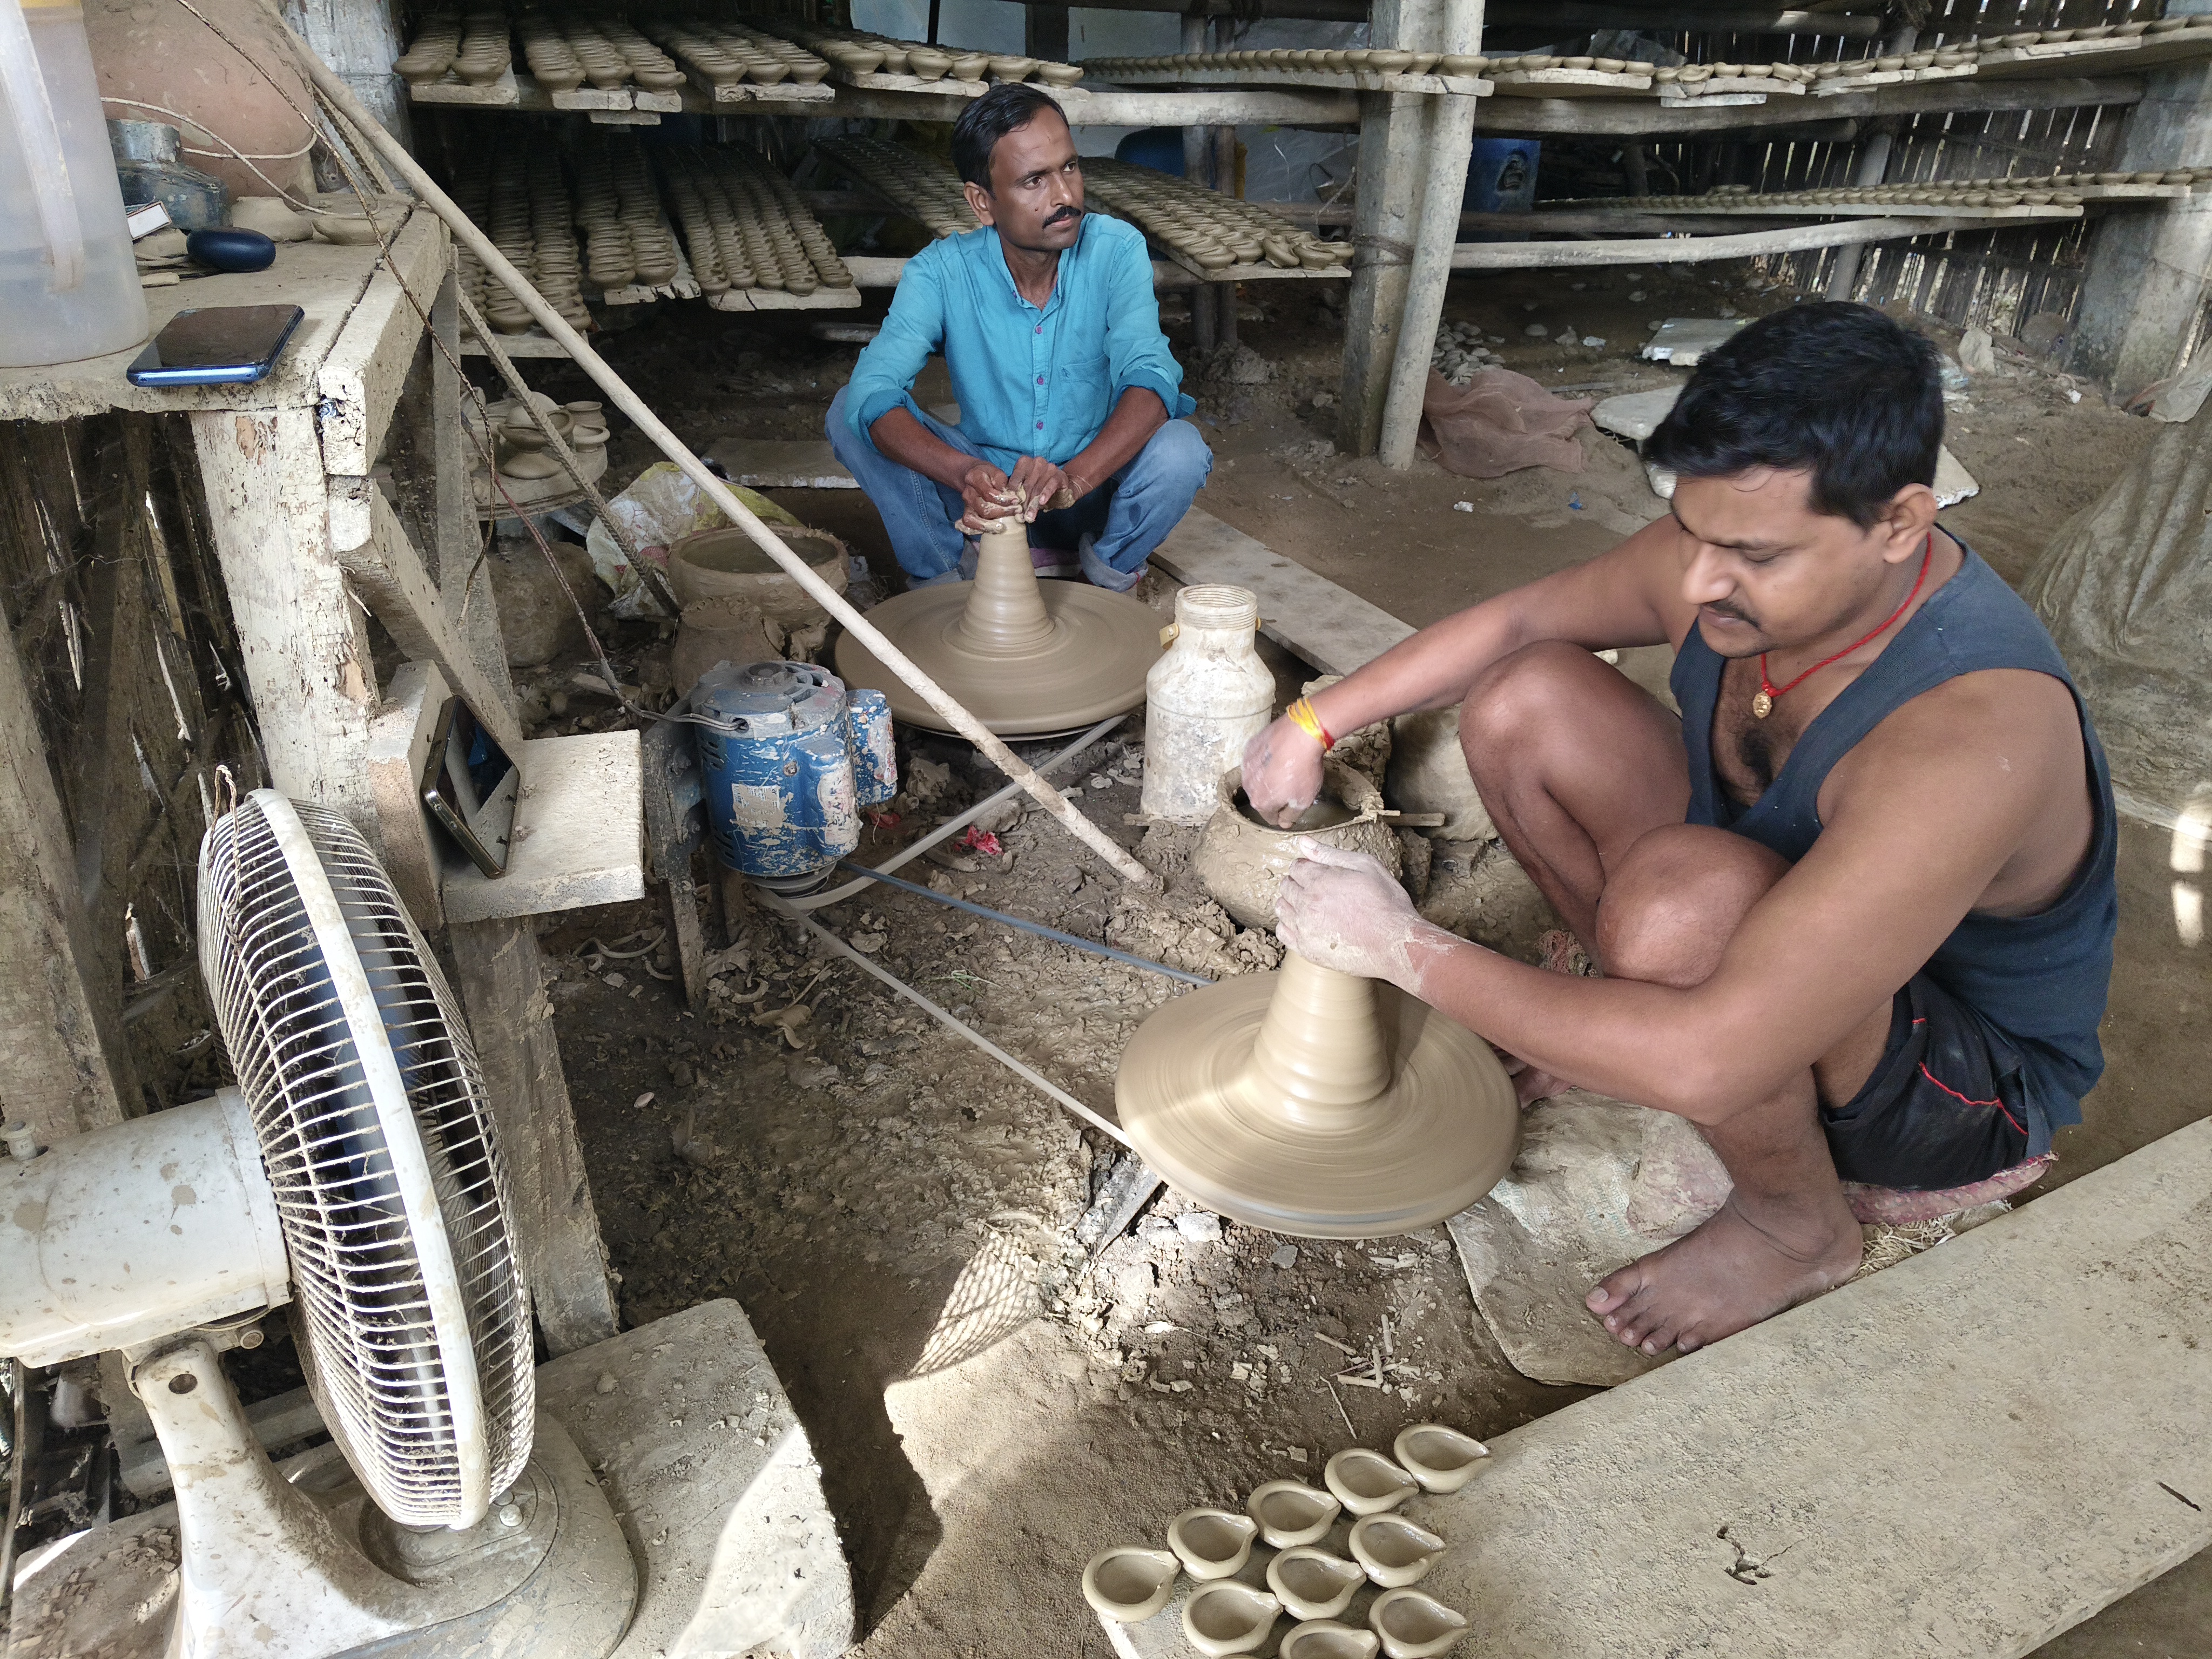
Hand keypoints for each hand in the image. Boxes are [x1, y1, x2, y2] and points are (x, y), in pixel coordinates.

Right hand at [956, 461, 1020, 533]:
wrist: (974, 476)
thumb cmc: (988, 475)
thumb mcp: (996, 472)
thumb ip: (1002, 482)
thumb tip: (1009, 495)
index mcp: (974, 478)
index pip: (989, 493)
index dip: (1003, 499)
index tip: (1016, 500)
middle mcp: (967, 492)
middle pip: (983, 508)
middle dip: (1002, 512)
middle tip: (1016, 511)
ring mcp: (965, 504)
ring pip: (974, 519)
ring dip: (990, 525)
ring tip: (1002, 527)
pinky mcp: (966, 513)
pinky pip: (967, 525)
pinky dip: (977, 529)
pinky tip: (990, 530)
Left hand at [1008, 455, 1072, 520]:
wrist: (1062, 488)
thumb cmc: (1040, 488)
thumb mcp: (1026, 490)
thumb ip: (1018, 494)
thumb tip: (1010, 506)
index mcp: (1025, 462)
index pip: (1016, 477)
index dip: (1013, 493)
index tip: (1010, 505)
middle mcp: (1037, 462)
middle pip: (1027, 484)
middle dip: (1023, 502)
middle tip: (1020, 516)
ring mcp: (1049, 467)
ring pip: (1038, 487)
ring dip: (1033, 504)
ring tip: (1030, 516)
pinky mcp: (1060, 476)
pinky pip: (1051, 484)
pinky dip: (1046, 494)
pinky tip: (1042, 502)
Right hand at [1241, 716, 1325, 827]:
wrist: (1300, 735)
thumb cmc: (1303, 769)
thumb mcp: (1303, 801)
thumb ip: (1291, 816)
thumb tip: (1284, 823)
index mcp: (1260, 802)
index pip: (1270, 817)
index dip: (1282, 815)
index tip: (1293, 806)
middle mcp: (1248, 786)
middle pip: (1262, 797)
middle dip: (1275, 795)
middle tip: (1293, 784)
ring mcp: (1246, 765)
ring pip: (1258, 778)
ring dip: (1269, 777)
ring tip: (1287, 768)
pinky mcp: (1250, 748)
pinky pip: (1257, 760)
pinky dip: (1266, 760)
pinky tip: (1280, 756)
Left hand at [1276, 843, 1444, 987]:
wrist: (1395, 943)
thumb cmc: (1386, 903)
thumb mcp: (1366, 866)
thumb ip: (1330, 853)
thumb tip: (1302, 841)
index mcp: (1320, 881)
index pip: (1296, 867)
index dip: (1307, 867)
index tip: (1318, 872)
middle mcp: (1307, 904)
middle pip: (1286, 886)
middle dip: (1298, 883)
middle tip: (1317, 889)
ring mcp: (1304, 928)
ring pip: (1281, 908)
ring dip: (1291, 902)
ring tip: (1310, 905)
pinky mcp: (1307, 949)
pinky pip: (1283, 933)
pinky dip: (1289, 925)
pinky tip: (1305, 923)